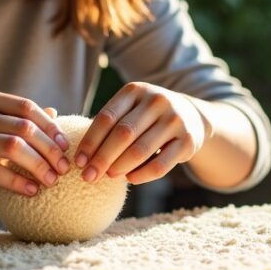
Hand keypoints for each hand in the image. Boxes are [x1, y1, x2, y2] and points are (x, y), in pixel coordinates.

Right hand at [0, 89, 70, 195]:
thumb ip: (19, 118)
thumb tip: (54, 115)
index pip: (27, 108)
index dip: (50, 127)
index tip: (66, 147)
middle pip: (24, 129)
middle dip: (50, 150)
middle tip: (64, 168)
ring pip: (13, 148)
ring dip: (38, 166)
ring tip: (51, 181)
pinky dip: (18, 182)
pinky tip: (32, 191)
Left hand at [75, 82, 207, 185]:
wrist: (192, 115)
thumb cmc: (148, 116)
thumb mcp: (130, 109)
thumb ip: (110, 126)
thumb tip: (83, 158)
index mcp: (136, 90)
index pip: (106, 118)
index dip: (90, 142)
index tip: (78, 162)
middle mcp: (157, 101)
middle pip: (122, 134)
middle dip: (102, 158)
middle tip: (88, 176)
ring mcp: (175, 120)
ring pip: (140, 150)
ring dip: (120, 167)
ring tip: (108, 176)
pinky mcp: (188, 140)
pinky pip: (160, 164)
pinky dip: (142, 175)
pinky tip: (130, 179)